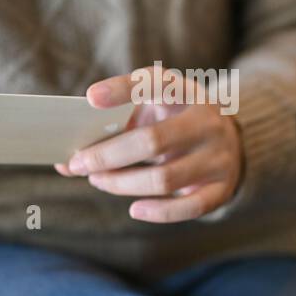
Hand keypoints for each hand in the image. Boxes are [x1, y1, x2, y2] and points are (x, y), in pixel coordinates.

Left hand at [56, 66, 243, 222]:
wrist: (230, 142)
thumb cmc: (173, 123)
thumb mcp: (153, 111)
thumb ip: (113, 126)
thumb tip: (65, 163)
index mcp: (187, 93)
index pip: (157, 83)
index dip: (123, 89)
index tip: (90, 99)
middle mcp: (208, 122)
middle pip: (153, 141)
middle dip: (108, 155)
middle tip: (78, 164)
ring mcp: (219, 156)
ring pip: (164, 178)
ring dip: (123, 184)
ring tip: (99, 181)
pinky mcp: (223, 187)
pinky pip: (189, 208)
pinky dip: (158, 212)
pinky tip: (134, 209)